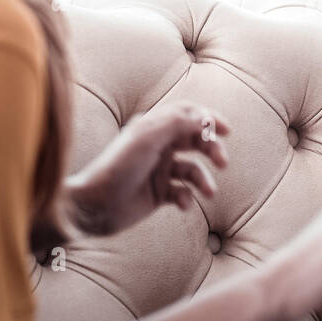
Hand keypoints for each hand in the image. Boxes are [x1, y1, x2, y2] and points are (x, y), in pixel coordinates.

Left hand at [63, 102, 230, 236]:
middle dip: (212, 150)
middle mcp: (158, 146)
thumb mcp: (147, 138)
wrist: (95, 206)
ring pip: (193, 170)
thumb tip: (204, 118)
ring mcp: (159, 170)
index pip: (187, 115)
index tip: (226, 130)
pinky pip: (183, 193)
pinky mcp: (159, 194)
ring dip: (203, 179)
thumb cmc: (116, 167)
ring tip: (208, 192)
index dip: (209, 119)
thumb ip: (177, 123)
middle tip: (223, 162)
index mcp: (153, 128)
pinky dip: (187, 198)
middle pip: (196, 141)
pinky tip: (181, 204)